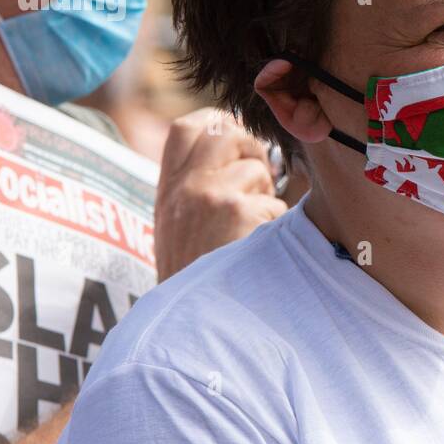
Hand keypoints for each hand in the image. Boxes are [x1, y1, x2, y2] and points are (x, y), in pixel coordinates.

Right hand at [154, 108, 287, 280]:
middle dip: (252, 150)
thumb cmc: (195, 274)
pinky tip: (257, 247)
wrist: (192, 321)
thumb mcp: (177, 225)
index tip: (237, 137)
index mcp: (169, 188)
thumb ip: (196, 186)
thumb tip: (241, 153)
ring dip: (266, 195)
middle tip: (259, 180)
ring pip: (257, 170)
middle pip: (226, 133)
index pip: (186, 127)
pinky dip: (274, 224)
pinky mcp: (238, 212)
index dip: (218, 122)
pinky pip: (274, 203)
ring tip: (251, 226)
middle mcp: (186, 186)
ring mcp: (211, 196)